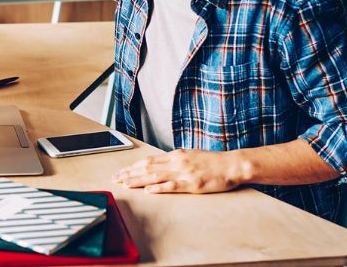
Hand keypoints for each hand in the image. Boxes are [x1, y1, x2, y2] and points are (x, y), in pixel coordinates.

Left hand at [111, 149, 248, 193]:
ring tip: (125, 184)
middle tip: (115, 179)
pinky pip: (172, 186)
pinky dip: (159, 188)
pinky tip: (148, 191)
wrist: (231, 164)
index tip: (121, 172)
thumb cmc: (213, 162)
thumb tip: (161, 164)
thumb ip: (175, 159)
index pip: (148, 160)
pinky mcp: (192, 183)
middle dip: (129, 174)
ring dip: (138, 181)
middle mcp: (177, 162)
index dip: (132, 167)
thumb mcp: (191, 155)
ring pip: (156, 176)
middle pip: (148, 168)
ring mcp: (184, 173)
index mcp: (176, 155)